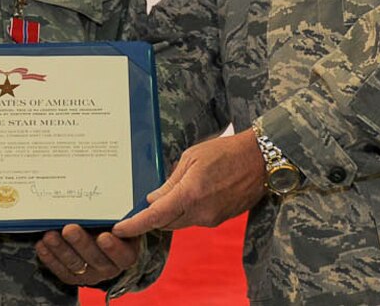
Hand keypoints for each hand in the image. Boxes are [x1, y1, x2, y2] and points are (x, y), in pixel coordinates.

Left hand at [35, 224, 139, 285]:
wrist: (106, 240)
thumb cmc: (113, 225)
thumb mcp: (120, 219)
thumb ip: (114, 214)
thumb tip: (103, 192)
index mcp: (127, 252)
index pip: (124, 255)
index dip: (114, 248)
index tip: (103, 236)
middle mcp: (110, 267)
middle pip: (95, 258)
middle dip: (80, 243)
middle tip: (69, 229)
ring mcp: (91, 274)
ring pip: (75, 265)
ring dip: (61, 249)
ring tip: (50, 236)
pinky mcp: (75, 277)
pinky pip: (61, 270)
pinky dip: (50, 258)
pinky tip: (42, 245)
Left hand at [112, 129, 265, 237]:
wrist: (260, 160)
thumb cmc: (225, 151)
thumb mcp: (191, 157)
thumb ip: (170, 181)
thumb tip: (154, 200)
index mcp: (190, 194)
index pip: (155, 216)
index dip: (135, 225)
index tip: (120, 228)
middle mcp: (200, 212)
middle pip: (165, 223)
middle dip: (151, 217)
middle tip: (137, 208)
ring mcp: (211, 219)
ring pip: (180, 223)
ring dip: (169, 214)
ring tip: (163, 197)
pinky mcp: (220, 220)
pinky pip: (194, 220)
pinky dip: (185, 212)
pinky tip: (187, 196)